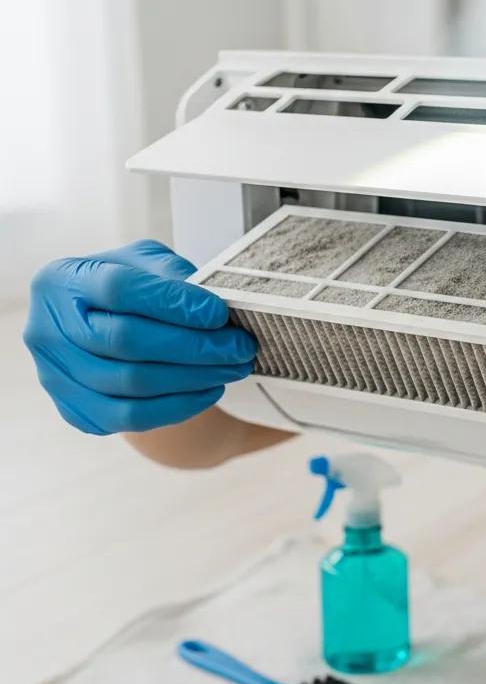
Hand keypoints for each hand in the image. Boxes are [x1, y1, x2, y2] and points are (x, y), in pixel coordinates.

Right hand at [24, 240, 256, 435]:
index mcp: (61, 280)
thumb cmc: (132, 289)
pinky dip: (179, 406)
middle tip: (240, 346)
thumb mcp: (148, 265)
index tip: (219, 313)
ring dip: (195, 377)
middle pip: (126, 341)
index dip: (173, 302)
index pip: (118, 289)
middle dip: (194, 346)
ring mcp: (55, 376)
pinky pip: (132, 418)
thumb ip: (173, 277)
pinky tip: (211, 389)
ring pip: (132, 383)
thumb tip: (212, 306)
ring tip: (234, 367)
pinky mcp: (75, 411)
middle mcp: (46, 329)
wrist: (106, 330)